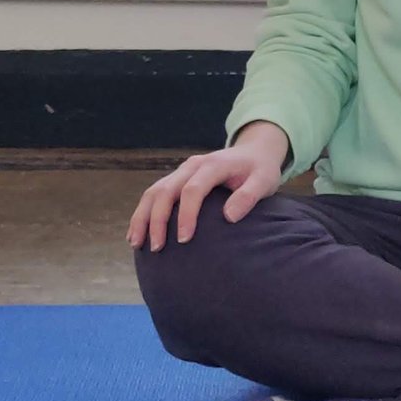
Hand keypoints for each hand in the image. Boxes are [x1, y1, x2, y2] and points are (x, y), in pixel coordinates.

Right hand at [128, 124, 287, 250]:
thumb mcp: (265, 181)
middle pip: (166, 190)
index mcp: (213, 165)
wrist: (254, 152)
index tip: (183, 240)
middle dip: (157, 220)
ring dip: (142, 216)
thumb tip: (230, 217)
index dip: (186, 215)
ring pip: (154, 191)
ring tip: (136, 243)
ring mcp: (182, 171)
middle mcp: (193, 166)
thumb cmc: (260, 170)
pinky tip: (136, 233)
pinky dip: (143, 212)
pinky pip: (154, 193)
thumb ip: (249, 196)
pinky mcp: (177, 178)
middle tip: (157, 248)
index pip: (192, 190)